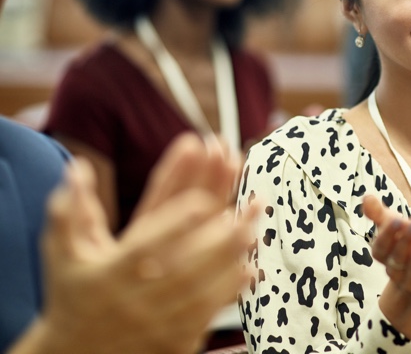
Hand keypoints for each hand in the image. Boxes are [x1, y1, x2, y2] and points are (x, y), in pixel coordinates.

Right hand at [13, 134, 260, 353]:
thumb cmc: (74, 294)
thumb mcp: (62, 254)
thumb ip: (68, 211)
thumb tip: (79, 167)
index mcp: (111, 273)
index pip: (145, 245)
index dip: (173, 224)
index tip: (201, 201)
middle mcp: (137, 299)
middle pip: (186, 266)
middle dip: (221, 236)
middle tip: (250, 205)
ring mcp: (159, 321)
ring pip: (203, 289)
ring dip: (231, 257)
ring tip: (253, 227)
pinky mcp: (175, 339)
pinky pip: (207, 315)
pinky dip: (228, 291)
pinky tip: (248, 267)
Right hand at [363, 195, 410, 343]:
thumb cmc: (405, 244)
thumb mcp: (393, 225)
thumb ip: (378, 213)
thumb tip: (366, 197)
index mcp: (384, 255)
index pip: (380, 248)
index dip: (387, 235)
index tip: (396, 219)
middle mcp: (395, 270)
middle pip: (397, 259)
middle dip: (404, 242)